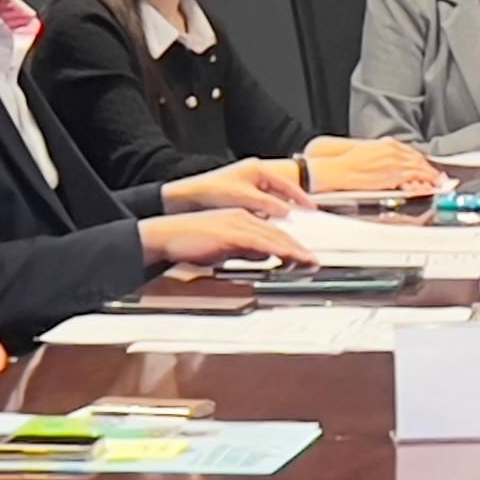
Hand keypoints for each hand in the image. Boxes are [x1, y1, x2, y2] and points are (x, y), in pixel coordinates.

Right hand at [139, 209, 317, 269]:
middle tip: (313, 262)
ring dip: (294, 251)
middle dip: (299, 249)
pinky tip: (288, 258)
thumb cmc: (190, 242)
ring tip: (308, 263)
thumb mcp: (224, 248)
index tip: (304, 257)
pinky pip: (260, 242)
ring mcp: (238, 223)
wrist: (166, 236)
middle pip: (279, 233)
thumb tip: (263, 257)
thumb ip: (244, 250)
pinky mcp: (231, 232)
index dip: (291, 244)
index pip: (273, 231)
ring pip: (274, 237)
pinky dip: (277, 250)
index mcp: (242, 218)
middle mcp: (244, 217)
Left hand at [168, 157, 312, 215]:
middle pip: (281, 191)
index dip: (302, 197)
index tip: (312, 209)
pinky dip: (265, 215)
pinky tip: (265, 225)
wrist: (182, 198)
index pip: (288, 183)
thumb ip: (267, 204)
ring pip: (270, 200)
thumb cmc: (209, 191)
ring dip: (278, 211)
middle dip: (292, 205)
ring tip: (286, 225)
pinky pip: (259, 206)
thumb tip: (285, 212)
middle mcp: (253, 175)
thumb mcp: (243, 197)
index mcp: (257, 169)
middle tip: (304, 218)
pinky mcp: (238, 196)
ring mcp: (246, 185)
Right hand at [302, 136, 441, 194]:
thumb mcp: (371, 151)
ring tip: (437, 183)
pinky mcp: (391, 176)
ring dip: (429, 177)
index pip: (412, 152)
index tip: (428, 167)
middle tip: (438, 177)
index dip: (422, 161)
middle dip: (429, 169)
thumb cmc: (349, 162)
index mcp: (388, 144)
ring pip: (418, 169)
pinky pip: (412, 179)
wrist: (339, 168)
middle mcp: (394, 152)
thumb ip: (386, 154)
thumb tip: (396, 162)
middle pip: (418, 160)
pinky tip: (427, 188)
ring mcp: (394, 164)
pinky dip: (421, 183)